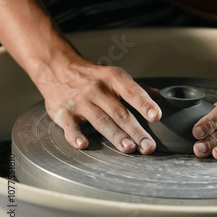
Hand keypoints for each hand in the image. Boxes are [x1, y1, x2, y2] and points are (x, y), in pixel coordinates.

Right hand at [36, 56, 161, 153]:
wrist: (56, 68)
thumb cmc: (90, 75)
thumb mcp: (113, 75)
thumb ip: (136, 88)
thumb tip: (159, 96)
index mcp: (113, 78)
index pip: (132, 91)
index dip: (145, 104)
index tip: (156, 115)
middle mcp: (97, 89)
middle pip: (120, 112)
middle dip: (135, 130)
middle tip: (148, 146)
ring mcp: (80, 101)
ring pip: (101, 120)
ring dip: (115, 136)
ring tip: (129, 148)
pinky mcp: (64, 112)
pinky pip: (70, 125)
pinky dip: (75, 135)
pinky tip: (83, 144)